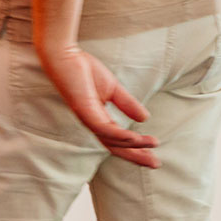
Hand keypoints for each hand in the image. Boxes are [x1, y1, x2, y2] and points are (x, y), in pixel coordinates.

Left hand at [35, 42, 159, 166]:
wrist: (65, 56)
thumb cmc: (84, 70)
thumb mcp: (113, 88)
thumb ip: (127, 104)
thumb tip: (145, 119)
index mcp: (99, 119)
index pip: (119, 140)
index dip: (136, 149)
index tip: (154, 156)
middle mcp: (93, 123)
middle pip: (116, 147)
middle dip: (136, 156)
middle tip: (156, 165)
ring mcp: (88, 118)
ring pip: (112, 140)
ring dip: (133, 144)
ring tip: (152, 144)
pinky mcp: (84, 110)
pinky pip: (103, 128)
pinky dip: (119, 135)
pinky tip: (133, 137)